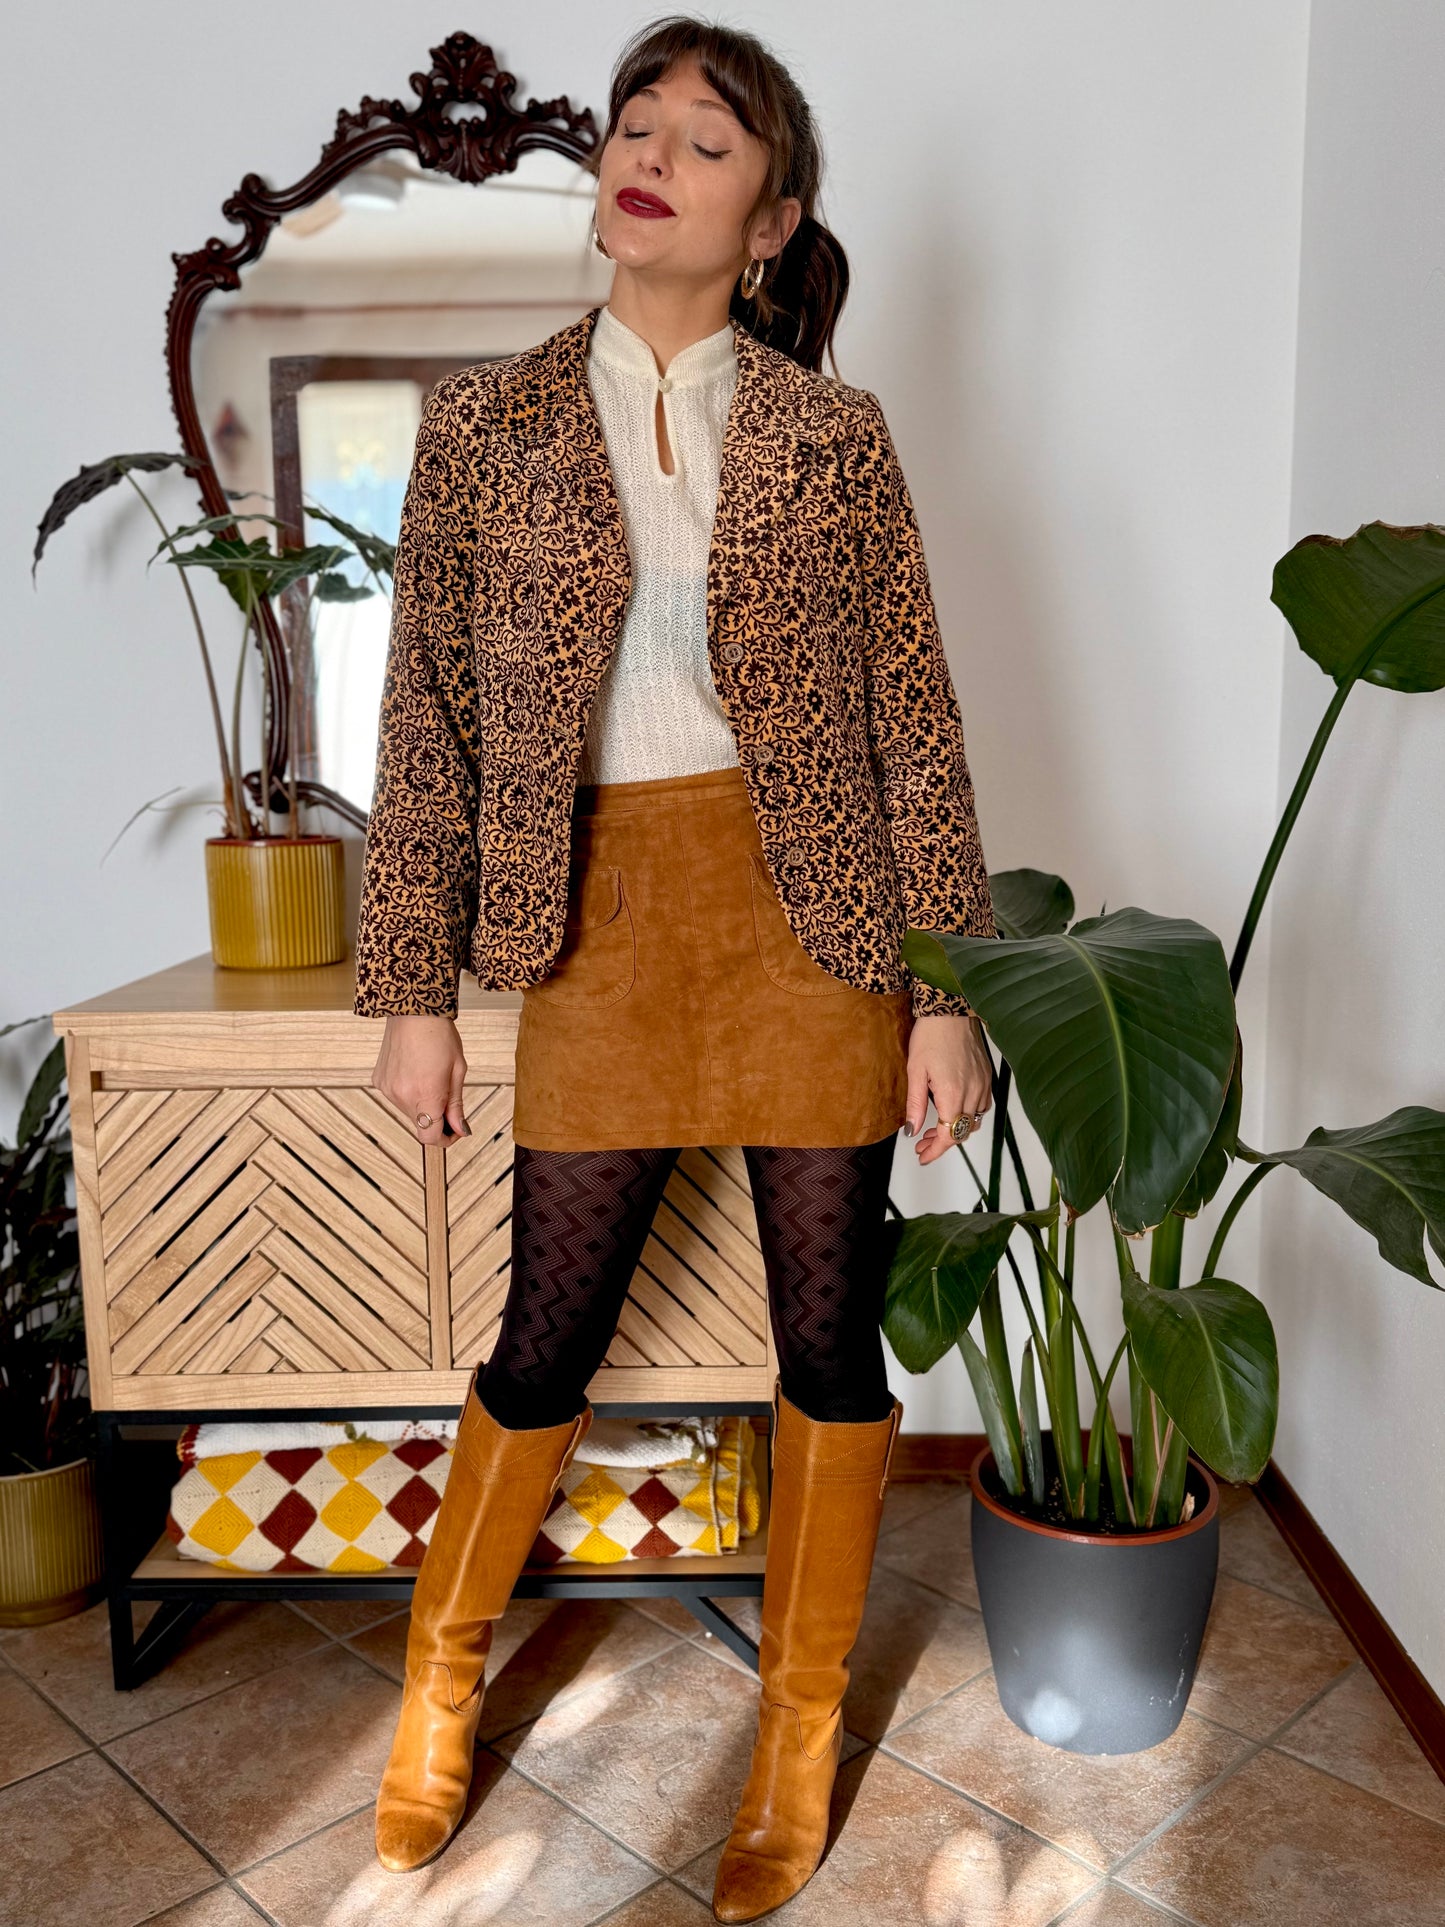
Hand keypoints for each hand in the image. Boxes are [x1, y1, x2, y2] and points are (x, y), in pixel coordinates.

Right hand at [370, 1014, 471, 1147]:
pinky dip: (407, 1091)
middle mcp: (402, 1096)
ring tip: (429, 1075)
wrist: (413, 1010)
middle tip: (446, 1093)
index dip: (444, 1139)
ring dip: (421, 1103)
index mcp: (426, 1095)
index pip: (430, 1137)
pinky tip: (414, 1070)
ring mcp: (387, 1088)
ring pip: (408, 1110)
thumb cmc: (440, 1036)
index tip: (454, 1130)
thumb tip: (459, 1130)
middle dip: (436, 1116)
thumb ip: (456, 1105)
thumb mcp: (457, 1070)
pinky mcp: (378, 1080)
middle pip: (420, 1123)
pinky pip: (396, 1096)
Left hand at [904, 1013, 992, 1165]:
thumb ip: (915, 1104)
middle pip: (961, 1132)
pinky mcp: (987, 1077)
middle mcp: (972, 1093)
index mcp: (952, 1094)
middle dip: (941, 1143)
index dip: (935, 1151)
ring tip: (935, 1129)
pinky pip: (982, 1107)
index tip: (923, 1157)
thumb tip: (911, 1130)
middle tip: (922, 1143)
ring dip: (955, 1130)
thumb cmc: (931, 1036)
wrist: (950, 1011)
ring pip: (974, 1122)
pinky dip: (968, 1116)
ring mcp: (983, 1085)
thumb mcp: (915, 1071)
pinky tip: (954, 1111)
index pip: (947, 1135)